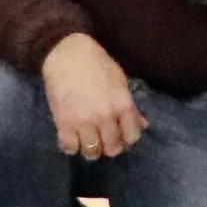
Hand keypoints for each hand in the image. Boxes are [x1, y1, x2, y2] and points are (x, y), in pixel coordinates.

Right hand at [42, 35, 145, 160]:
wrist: (67, 54)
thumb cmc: (97, 64)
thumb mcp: (120, 81)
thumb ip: (130, 107)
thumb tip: (142, 125)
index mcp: (123, 105)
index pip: (132, 136)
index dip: (128, 138)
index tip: (121, 135)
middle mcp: (106, 117)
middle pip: (113, 148)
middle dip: (110, 147)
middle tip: (104, 140)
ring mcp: (84, 122)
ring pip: (92, 152)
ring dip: (92, 150)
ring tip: (88, 141)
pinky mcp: (64, 123)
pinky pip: (69, 147)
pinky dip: (71, 146)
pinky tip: (73, 138)